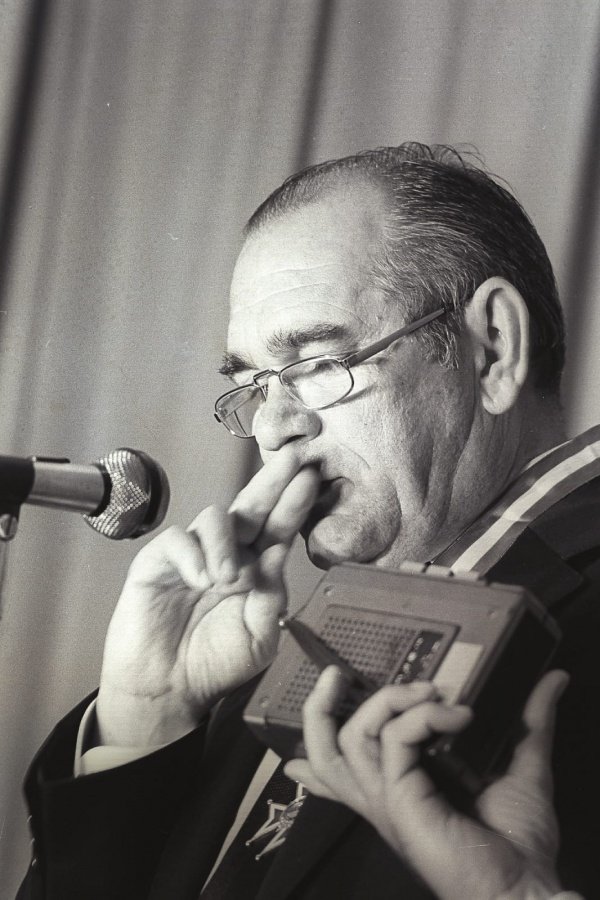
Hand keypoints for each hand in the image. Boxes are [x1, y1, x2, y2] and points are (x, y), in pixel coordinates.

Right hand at [96, 446, 319, 746]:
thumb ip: (272, 600)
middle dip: (272, 481)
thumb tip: (275, 558)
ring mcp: (194, 553)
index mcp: (255, 567)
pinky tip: (200, 581)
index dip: (295, 502)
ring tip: (228, 580)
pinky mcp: (160, 560)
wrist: (167, 688)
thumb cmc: (214, 661)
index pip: (279, 527)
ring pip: (215, 518)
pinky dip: (193, 558)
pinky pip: (179, 540)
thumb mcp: (259, 637)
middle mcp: (228, 552)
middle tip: (292, 459)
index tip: (312, 477)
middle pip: (251, 505)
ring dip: (226, 544)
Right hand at [285, 667, 568, 899]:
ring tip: (428, 688)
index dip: (315, 750)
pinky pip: (394, 739)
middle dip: (319, 707)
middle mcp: (384, 794)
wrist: (524, 888)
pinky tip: (458, 715)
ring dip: (384, 698)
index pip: (343, 769)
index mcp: (400, 789)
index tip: (306, 731)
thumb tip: (555, 679)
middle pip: (325, 752)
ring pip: (347, 738)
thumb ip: (531, 722)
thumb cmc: (521, 841)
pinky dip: (424, 716)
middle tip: (337, 675)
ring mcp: (387, 799)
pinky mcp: (399, 800)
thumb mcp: (522, 766)